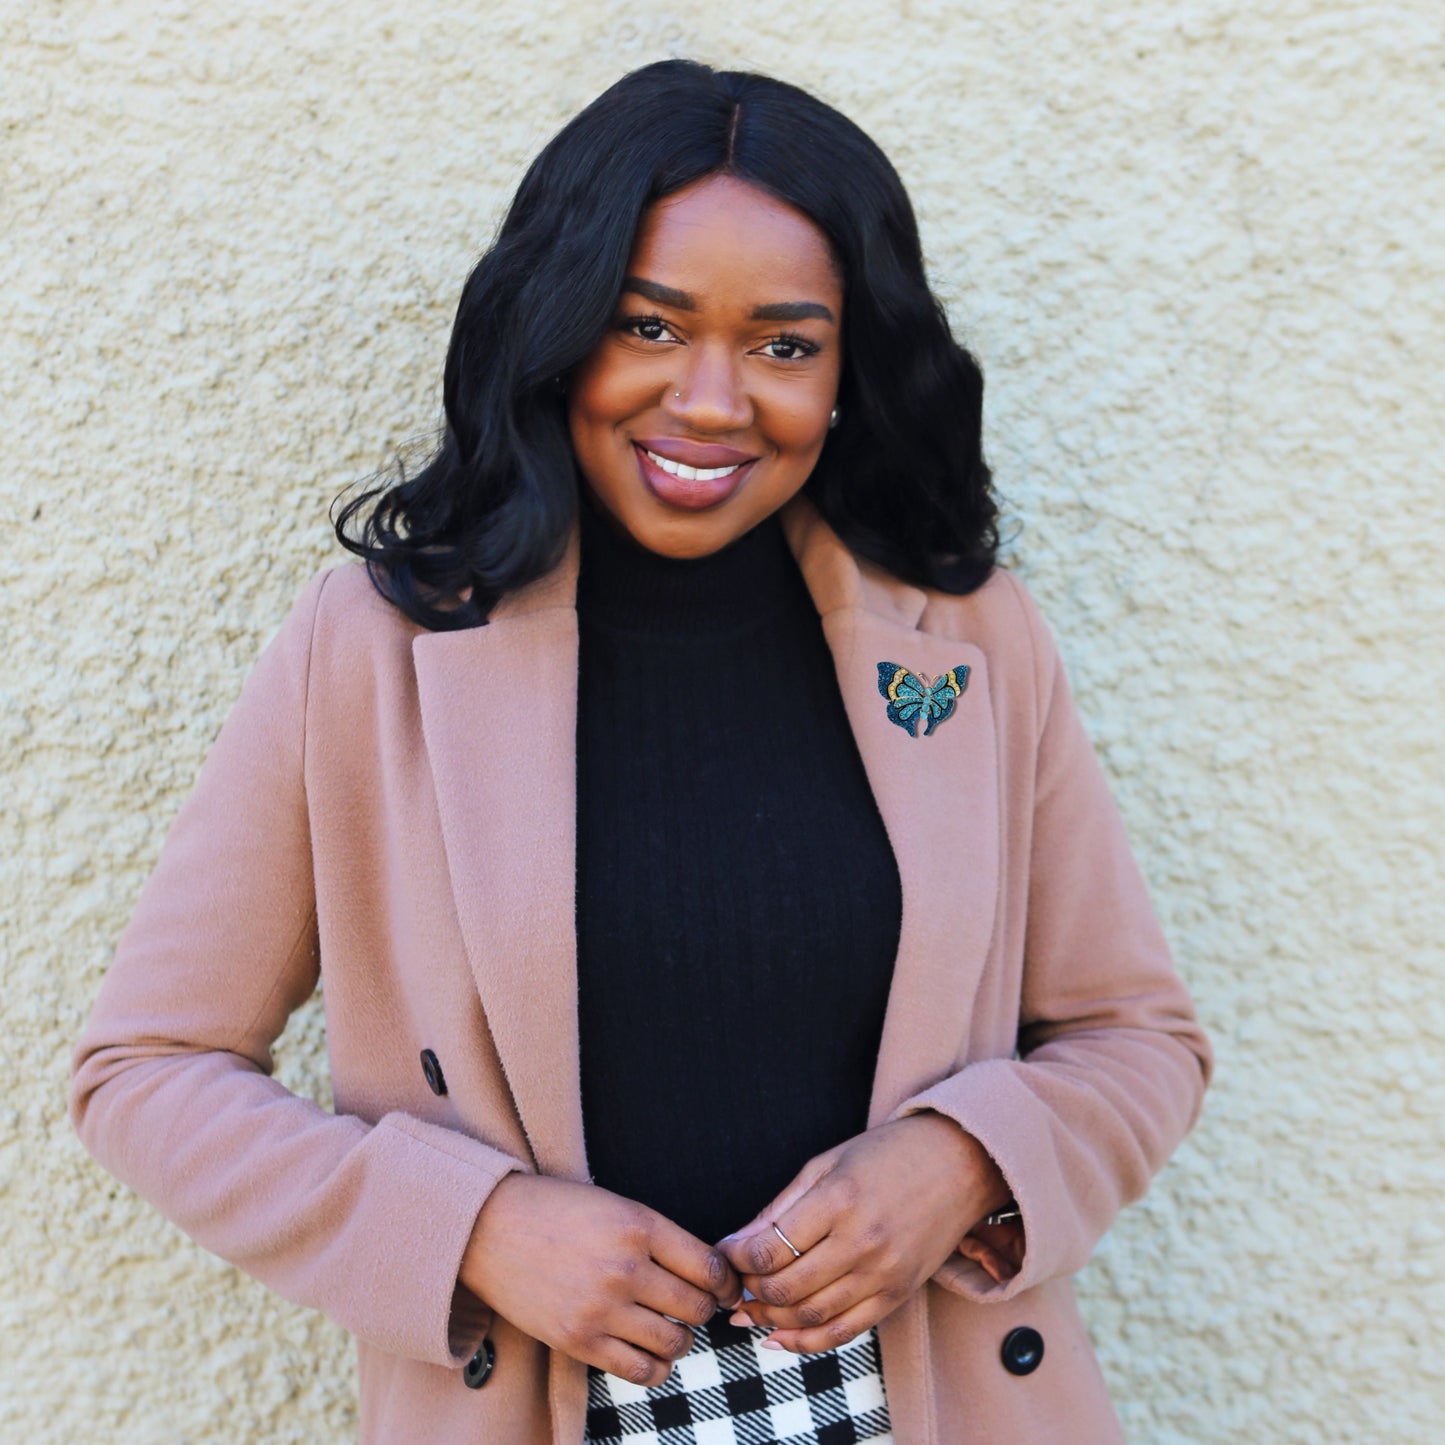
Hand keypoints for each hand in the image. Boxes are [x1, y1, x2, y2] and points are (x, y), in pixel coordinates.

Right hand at [459, 1174, 741, 1385]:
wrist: (490, 1228)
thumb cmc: (556, 1211)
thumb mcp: (615, 1205)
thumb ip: (658, 1236)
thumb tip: (705, 1272)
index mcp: (638, 1225)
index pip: (708, 1266)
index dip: (727, 1281)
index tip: (726, 1286)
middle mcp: (625, 1268)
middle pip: (697, 1307)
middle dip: (706, 1309)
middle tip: (697, 1306)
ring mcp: (601, 1309)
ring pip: (673, 1343)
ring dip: (682, 1340)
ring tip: (672, 1329)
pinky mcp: (579, 1342)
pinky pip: (639, 1371)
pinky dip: (655, 1367)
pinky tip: (650, 1352)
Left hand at [718, 1114, 1010, 1352]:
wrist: (958, 1163)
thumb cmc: (888, 1154)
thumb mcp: (827, 1162)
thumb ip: (780, 1206)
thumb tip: (736, 1241)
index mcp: (839, 1200)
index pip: (770, 1249)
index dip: (737, 1258)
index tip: (725, 1252)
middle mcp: (862, 1243)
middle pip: (786, 1288)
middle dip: (749, 1290)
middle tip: (733, 1283)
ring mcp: (883, 1274)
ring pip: (811, 1317)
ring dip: (770, 1319)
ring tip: (748, 1310)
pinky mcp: (898, 1295)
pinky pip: (845, 1332)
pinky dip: (806, 1342)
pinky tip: (778, 1337)